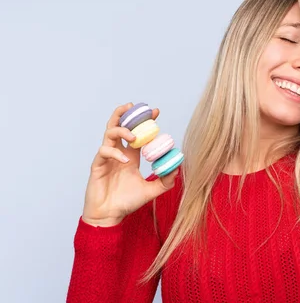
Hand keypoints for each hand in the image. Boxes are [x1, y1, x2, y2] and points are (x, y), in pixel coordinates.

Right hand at [82, 103, 178, 226]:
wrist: (110, 216)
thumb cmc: (127, 202)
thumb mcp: (151, 191)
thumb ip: (165, 181)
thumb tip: (178, 169)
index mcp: (130, 156)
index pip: (137, 133)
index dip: (145, 121)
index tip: (156, 112)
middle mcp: (118, 153)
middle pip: (118, 125)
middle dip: (126, 114)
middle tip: (137, 107)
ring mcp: (107, 158)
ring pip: (109, 133)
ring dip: (122, 130)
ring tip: (134, 136)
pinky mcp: (97, 165)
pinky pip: (104, 152)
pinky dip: (115, 153)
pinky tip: (125, 160)